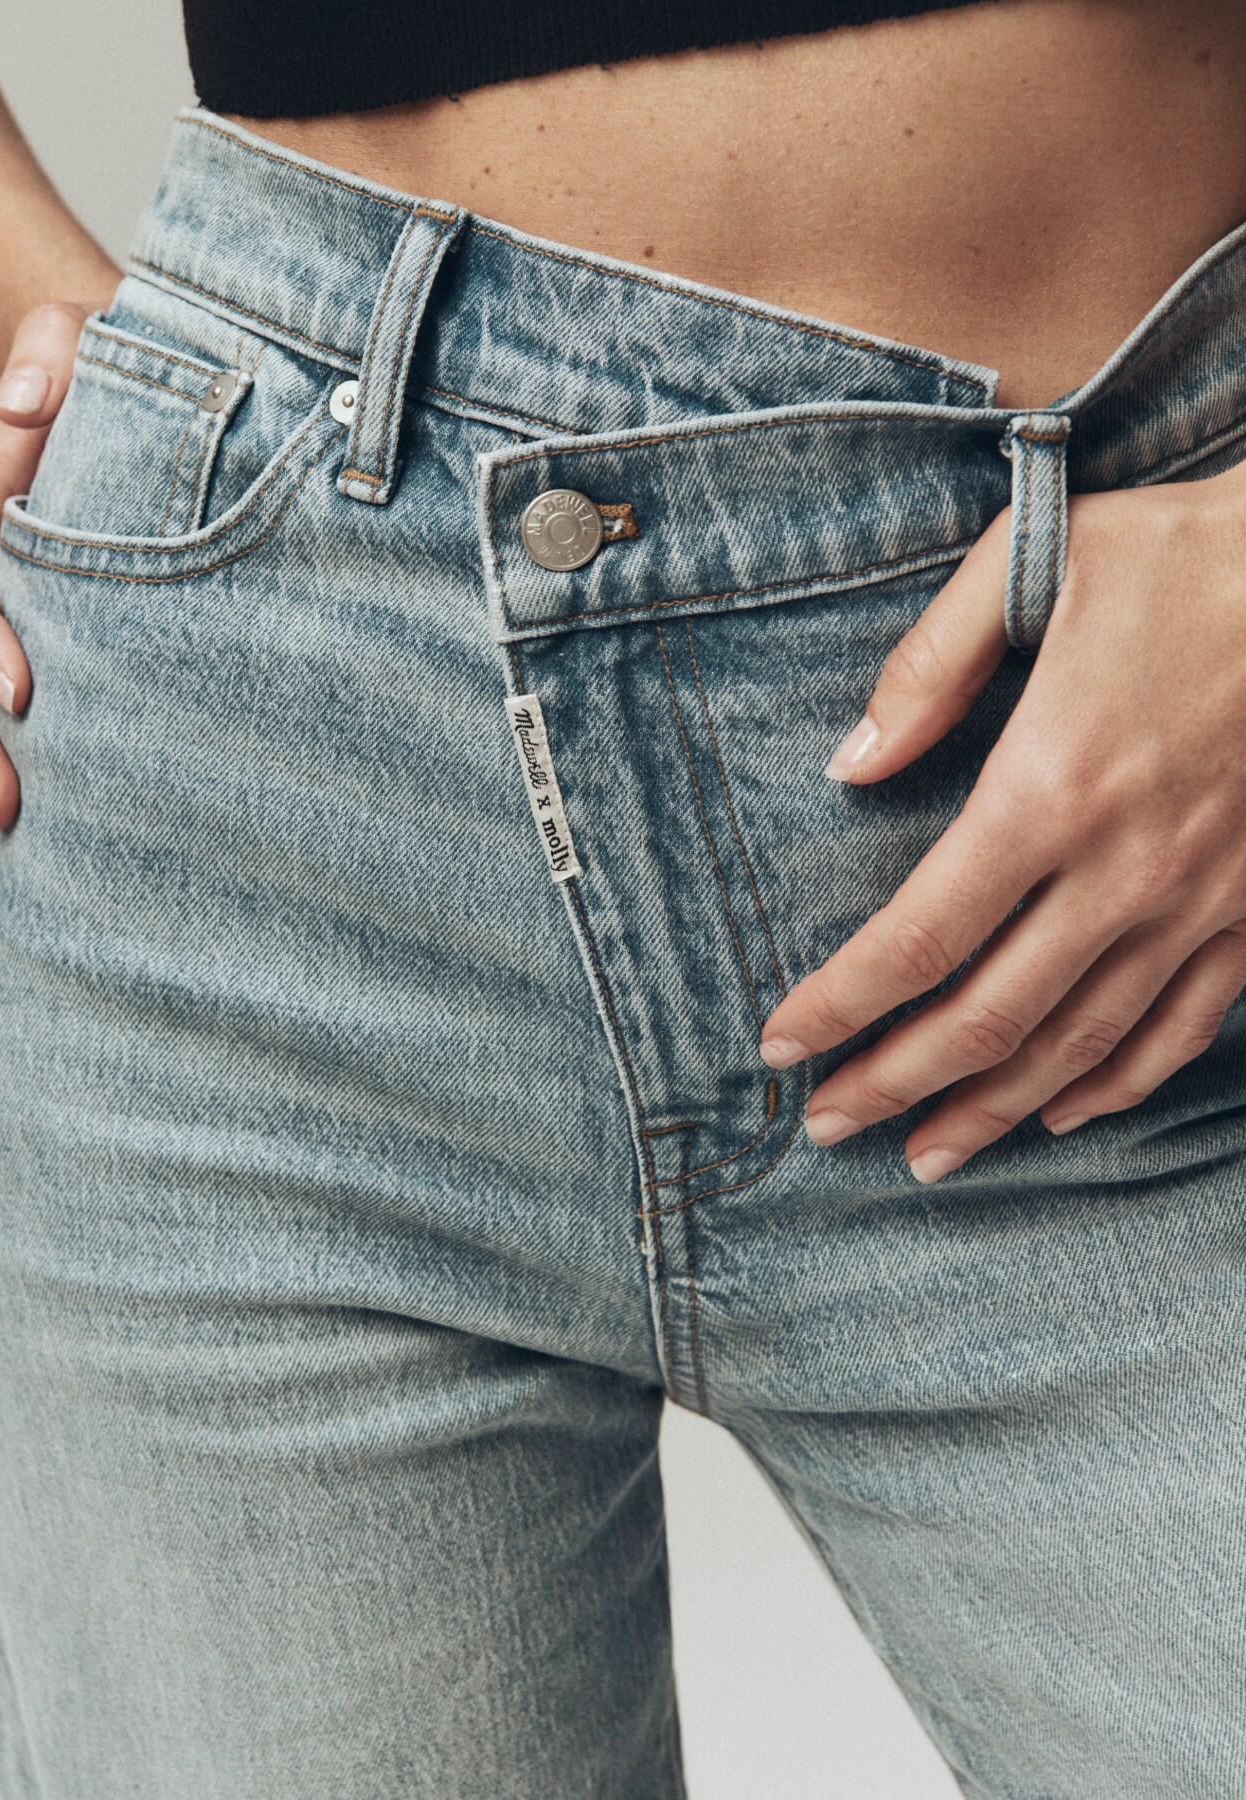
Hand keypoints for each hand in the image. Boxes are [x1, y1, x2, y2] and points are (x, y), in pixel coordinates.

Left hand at [756, 464, 1245, 1181]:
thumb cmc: (1189, 552)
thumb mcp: (1034, 564)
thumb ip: (927, 668)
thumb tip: (848, 764)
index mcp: (1052, 789)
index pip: (916, 939)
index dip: (839, 1007)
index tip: (779, 1047)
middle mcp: (1128, 868)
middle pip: (988, 1016)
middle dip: (896, 1083)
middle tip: (829, 1128)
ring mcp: (1205, 897)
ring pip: (1085, 1042)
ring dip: (997, 1108)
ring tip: (926, 1152)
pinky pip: (1187, 1022)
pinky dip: (1121, 1079)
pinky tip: (1066, 1108)